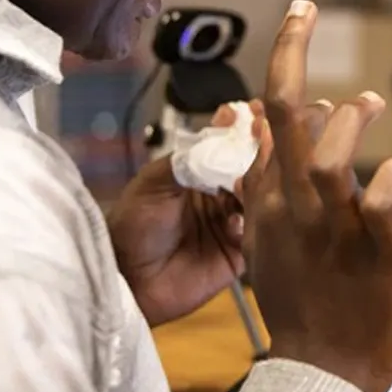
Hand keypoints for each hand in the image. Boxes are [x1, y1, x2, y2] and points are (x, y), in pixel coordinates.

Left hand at [107, 102, 261, 326]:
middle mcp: (221, 195)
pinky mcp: (240, 254)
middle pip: (252, 169)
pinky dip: (253, 223)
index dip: (244, 129)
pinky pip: (260, 235)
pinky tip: (236, 220)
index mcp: (200, 174)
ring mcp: (233, 224)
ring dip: (259, 186)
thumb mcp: (154, 182)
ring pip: (261, 198)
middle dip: (260, 152)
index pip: (230, 145)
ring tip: (246, 181)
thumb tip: (225, 126)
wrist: (127, 279)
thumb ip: (190, 157)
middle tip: (264, 139)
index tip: (256, 112)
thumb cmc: (133, 225)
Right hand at [241, 0, 391, 391]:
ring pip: (332, 151)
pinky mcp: (379, 247)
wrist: (323, 372)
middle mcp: (295, 207)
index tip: (295, 20)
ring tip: (368, 108)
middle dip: (291, 52)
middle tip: (303, 10)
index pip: (264, 120)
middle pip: (284, 115)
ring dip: (350, 122)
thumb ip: (269, 185)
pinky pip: (384, 196)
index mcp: (270, 203)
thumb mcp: (270, 240)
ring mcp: (335, 226)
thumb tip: (265, 129)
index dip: (279, 64)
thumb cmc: (305, 304)